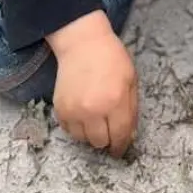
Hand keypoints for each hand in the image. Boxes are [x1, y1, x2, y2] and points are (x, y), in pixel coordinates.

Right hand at [47, 11, 137, 157]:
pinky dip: (77, 127)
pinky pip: (70, 132)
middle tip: (108, 127)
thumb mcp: (131, 79)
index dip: (121, 145)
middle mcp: (93, 110)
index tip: (120, 149)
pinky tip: (82, 113)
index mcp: (115, 101)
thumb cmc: (111, 58)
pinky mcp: (60, 110)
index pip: (120, 135)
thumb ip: (131, 109)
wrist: (83, 44)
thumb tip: (129, 135)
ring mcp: (74, 112)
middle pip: (100, 142)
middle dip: (107, 138)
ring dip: (91, 133)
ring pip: (84, 140)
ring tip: (94, 116)